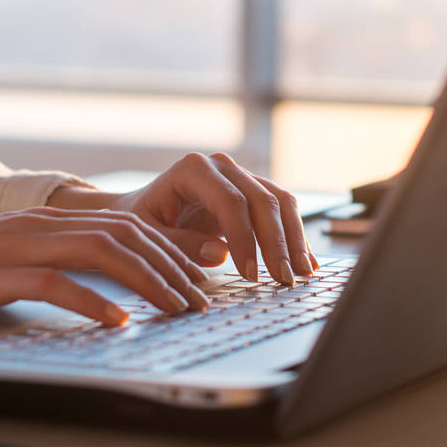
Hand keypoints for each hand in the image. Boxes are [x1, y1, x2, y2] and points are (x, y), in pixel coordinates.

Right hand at [0, 207, 210, 324]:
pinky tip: (118, 322)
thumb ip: (57, 264)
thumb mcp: (13, 260)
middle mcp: (42, 224)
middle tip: (204, 298)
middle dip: (174, 265)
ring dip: (148, 281)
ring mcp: (19, 244)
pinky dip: (92, 302)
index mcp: (51, 220)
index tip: (206, 272)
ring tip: (178, 308)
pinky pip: (54, 283)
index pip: (128, 225)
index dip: (173, 246)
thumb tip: (105, 289)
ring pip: (102, 252)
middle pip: (127, 235)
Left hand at [47, 153, 317, 283]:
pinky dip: (295, 236)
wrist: (141, 210)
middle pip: (262, 201)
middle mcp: (223, 166)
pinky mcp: (254, 191)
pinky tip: (307, 263)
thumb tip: (221, 252)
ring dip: (294, 240)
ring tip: (302, 275)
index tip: (250, 275)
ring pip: (280, 202)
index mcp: (194, 169)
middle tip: (284, 280)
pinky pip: (282, 210)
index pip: (231, 202)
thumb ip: (179, 244)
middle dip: (276, 243)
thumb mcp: (147, 236)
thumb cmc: (140, 222)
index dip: (245, 239)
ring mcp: (241, 176)